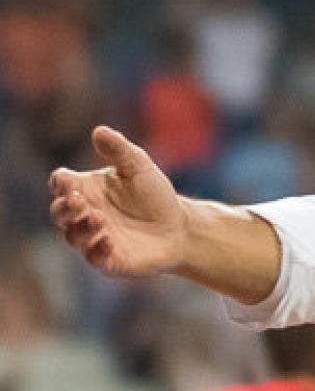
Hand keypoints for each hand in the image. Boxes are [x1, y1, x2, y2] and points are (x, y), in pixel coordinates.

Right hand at [48, 126, 188, 276]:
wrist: (179, 226)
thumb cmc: (154, 194)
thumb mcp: (139, 166)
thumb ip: (119, 149)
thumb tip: (99, 130)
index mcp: (87, 189)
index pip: (60, 184)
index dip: (60, 183)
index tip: (68, 181)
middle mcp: (84, 215)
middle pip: (59, 212)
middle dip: (64, 208)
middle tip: (79, 201)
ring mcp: (93, 238)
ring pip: (73, 236)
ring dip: (81, 228)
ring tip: (99, 218)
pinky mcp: (108, 259)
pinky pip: (94, 258)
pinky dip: (96, 249)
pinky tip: (107, 240)